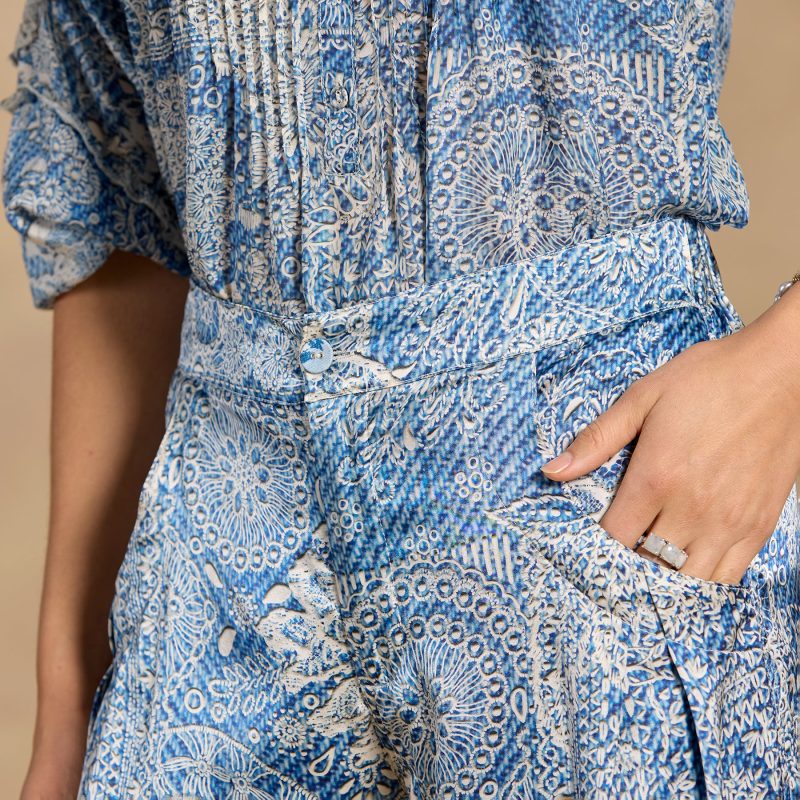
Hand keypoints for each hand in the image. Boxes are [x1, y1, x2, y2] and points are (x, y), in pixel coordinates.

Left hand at [539, 284, 799, 584]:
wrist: (781, 371)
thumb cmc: (709, 379)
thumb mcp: (642, 398)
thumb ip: (596, 439)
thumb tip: (552, 471)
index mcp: (657, 476)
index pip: (614, 537)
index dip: (596, 542)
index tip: (589, 537)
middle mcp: (693, 508)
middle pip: (648, 565)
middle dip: (626, 563)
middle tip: (618, 550)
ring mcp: (730, 521)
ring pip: (687, 579)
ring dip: (664, 575)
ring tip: (650, 559)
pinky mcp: (759, 525)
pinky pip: (728, 575)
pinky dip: (704, 578)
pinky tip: (688, 562)